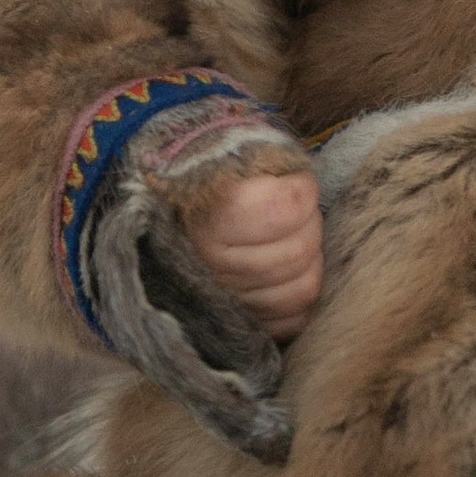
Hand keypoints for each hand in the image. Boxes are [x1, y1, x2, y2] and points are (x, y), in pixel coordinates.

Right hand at [184, 162, 323, 340]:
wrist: (166, 210)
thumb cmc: (210, 176)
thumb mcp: (230, 152)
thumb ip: (266, 162)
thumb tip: (301, 179)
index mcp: (212, 216)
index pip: (288, 208)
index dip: (303, 190)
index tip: (294, 180)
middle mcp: (214, 265)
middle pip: (301, 249)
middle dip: (309, 223)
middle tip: (294, 209)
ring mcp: (226, 301)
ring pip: (304, 287)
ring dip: (309, 259)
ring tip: (290, 238)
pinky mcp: (239, 324)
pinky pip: (294, 320)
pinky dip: (299, 295)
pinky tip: (288, 272)